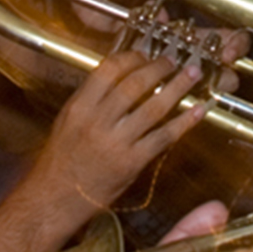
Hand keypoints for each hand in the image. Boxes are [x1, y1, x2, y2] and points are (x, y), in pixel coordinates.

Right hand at [30, 48, 209, 194]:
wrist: (55, 198)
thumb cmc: (61, 161)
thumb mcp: (67, 121)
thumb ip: (91, 98)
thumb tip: (117, 74)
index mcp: (79, 107)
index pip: (109, 70)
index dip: (132, 57)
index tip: (145, 53)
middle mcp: (97, 122)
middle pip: (134, 84)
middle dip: (159, 67)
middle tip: (174, 60)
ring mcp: (116, 143)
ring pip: (153, 107)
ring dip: (178, 88)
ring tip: (192, 75)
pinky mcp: (132, 163)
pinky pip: (163, 137)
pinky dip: (183, 122)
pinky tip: (197, 111)